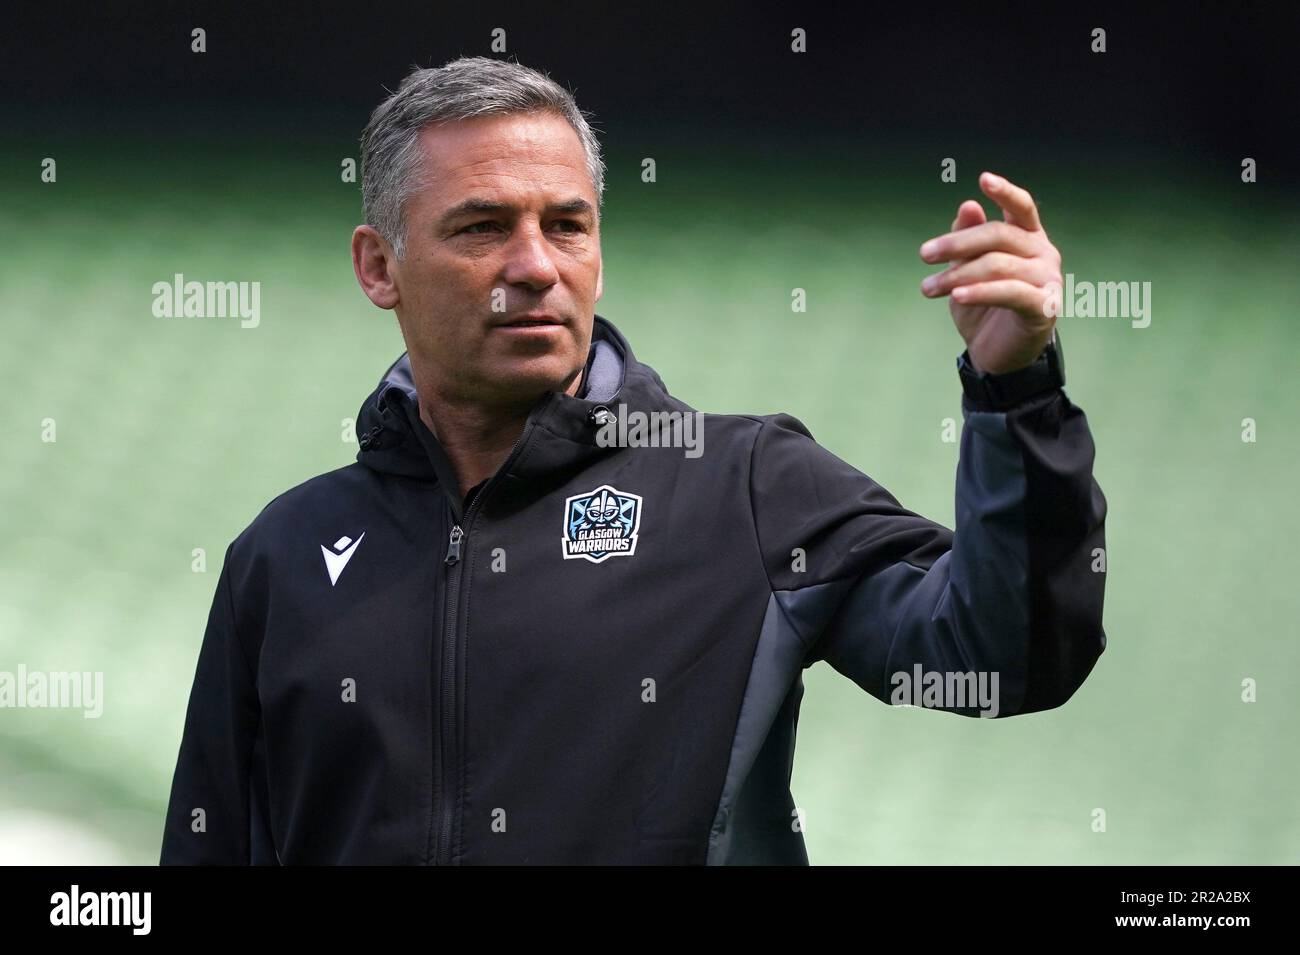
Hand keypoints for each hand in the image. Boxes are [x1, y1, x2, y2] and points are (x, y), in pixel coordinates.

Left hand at [919, 172, 1061, 374]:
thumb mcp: (966, 271)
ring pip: (997, 265)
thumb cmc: (983, 308)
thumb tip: (967, 205)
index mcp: (1029, 238)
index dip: (1004, 192)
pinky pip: (1009, 293)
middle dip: (957, 243)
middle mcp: (1043, 253)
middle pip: (999, 235)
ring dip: (956, 276)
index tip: (983, 179)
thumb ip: (967, 240)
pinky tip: (957, 295)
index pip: (1021, 207)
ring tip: (927, 288)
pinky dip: (979, 292)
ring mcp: (1047, 279)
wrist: (998, 355)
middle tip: (924, 254)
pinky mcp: (1044, 307)